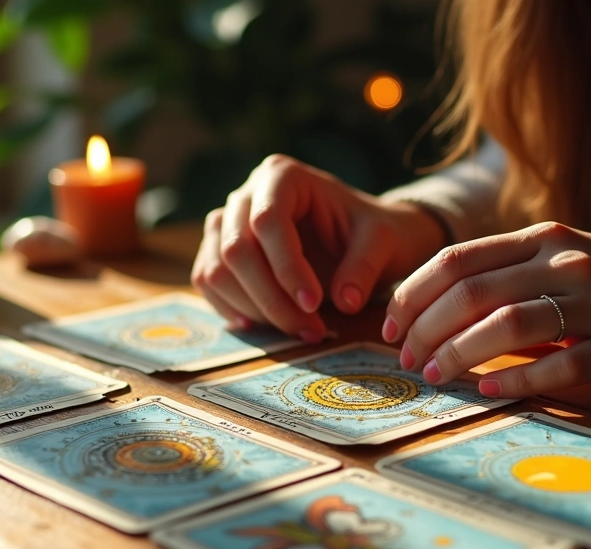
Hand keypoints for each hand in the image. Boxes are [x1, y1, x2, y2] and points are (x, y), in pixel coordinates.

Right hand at [191, 154, 446, 340]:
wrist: (359, 241)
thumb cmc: (370, 233)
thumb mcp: (383, 242)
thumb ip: (365, 266)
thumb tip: (345, 300)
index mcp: (283, 176)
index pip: (268, 221)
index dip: (286, 268)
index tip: (314, 304)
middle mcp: (245, 195)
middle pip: (236, 249)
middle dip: (271, 298)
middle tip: (311, 329)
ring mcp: (226, 223)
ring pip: (216, 270)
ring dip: (254, 310)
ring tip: (299, 330)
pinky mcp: (217, 252)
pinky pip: (208, 282)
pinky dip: (231, 309)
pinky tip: (264, 326)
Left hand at [383, 222, 590, 395]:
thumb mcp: (569, 258)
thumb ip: (511, 273)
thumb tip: (436, 310)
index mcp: (546, 236)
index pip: (457, 259)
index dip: (413, 293)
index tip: (389, 323)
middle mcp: (566, 262)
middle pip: (472, 292)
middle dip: (425, 328)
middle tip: (406, 359)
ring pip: (507, 324)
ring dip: (459, 353)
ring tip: (435, 376)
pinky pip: (558, 366)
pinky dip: (516, 380)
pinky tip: (487, 391)